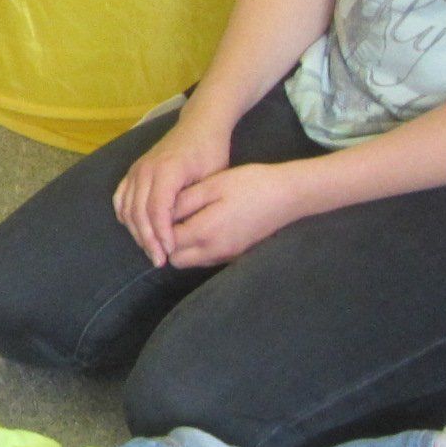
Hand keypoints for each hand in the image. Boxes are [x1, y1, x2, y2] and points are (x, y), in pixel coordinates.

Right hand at [113, 114, 232, 267]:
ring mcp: (137, 169)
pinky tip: (133, 229)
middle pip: (138, 212)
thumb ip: (196, 202)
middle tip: (159, 261)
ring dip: (136, 232)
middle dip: (148, 240)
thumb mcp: (212, 177)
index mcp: (167, 170)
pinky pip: (121, 197)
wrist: (200, 125)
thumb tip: (187, 230)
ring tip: (150, 250)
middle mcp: (146, 169)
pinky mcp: (134, 171)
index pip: (157, 209)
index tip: (170, 252)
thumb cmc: (211, 152)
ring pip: (128, 207)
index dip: (161, 234)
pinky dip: (124, 215)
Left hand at [165, 163, 313, 267]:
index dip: (159, 228)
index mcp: (205, 232)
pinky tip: (201, 225)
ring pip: (191, 261)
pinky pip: (206, 259)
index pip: (168, 241)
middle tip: (169, 217)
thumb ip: (184, 202)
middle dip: (167, 242)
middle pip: (176, 258)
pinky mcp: (235, 255)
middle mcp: (214, 251)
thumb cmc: (249, 185)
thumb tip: (161, 213)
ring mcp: (226, 256)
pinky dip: (197, 248)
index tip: (159, 209)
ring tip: (184, 220)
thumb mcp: (212, 186)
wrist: (287, 195)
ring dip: (182, 247)